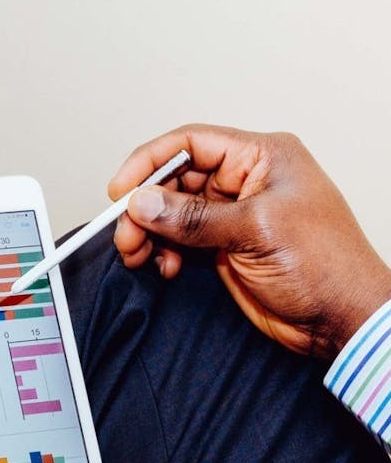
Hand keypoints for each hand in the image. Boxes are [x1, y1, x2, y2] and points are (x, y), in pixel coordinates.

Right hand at [109, 125, 390, 359]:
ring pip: (173, 213)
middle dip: (145, 206)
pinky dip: (165, 252)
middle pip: (176, 179)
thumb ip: (194, 217)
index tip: (121, 190)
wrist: (341, 319)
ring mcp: (234, 215)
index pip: (192, 143)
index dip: (151, 163)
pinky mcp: (226, 247)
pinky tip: (165, 267)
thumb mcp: (255, 231)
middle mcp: (245, 181)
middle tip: (126, 234)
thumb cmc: (325, 265)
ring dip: (150, 232)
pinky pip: (181, 241)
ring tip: (138, 254)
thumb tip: (143, 203)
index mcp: (262, 157)